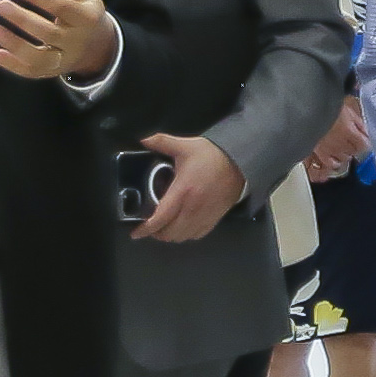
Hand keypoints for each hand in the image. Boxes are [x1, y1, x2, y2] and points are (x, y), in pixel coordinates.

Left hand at [0, 0, 118, 81]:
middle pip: (48, 33)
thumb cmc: (85, 15)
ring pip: (39, 58)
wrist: (97, 48)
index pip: (62, 8)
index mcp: (86, 19)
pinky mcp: (51, 71)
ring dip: (15, 45)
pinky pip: (31, 72)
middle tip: (1, 5)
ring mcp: (63, 60)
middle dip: (23, 19)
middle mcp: (75, 42)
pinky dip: (13, 66)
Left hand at [131, 133, 246, 244]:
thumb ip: (162, 142)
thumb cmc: (211, 155)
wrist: (240, 163)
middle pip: (169, 233)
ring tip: (163, 228)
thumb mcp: (185, 146)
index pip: (160, 218)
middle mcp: (192, 208)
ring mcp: (204, 216)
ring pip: (182, 237)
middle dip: (155, 233)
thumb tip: (143, 139)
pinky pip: (196, 236)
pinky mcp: (214, 219)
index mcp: (182, 191)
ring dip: (170, 236)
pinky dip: (185, 235)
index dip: (146, 229)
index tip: (135, 232)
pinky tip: (181, 227)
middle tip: (149, 226)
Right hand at [305, 94, 367, 178]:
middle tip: (351, 139)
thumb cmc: (325, 106)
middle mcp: (341, 143)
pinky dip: (335, 161)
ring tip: (341, 145)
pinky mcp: (320, 153)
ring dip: (345, 153)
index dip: (365, 142)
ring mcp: (330, 149)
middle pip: (355, 151)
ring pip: (345, 158)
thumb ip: (358, 123)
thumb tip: (365, 132)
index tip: (364, 139)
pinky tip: (334, 155)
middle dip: (355, 146)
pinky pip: (331, 163)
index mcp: (349, 131)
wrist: (307, 109)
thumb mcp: (347, 110)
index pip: (365, 145)